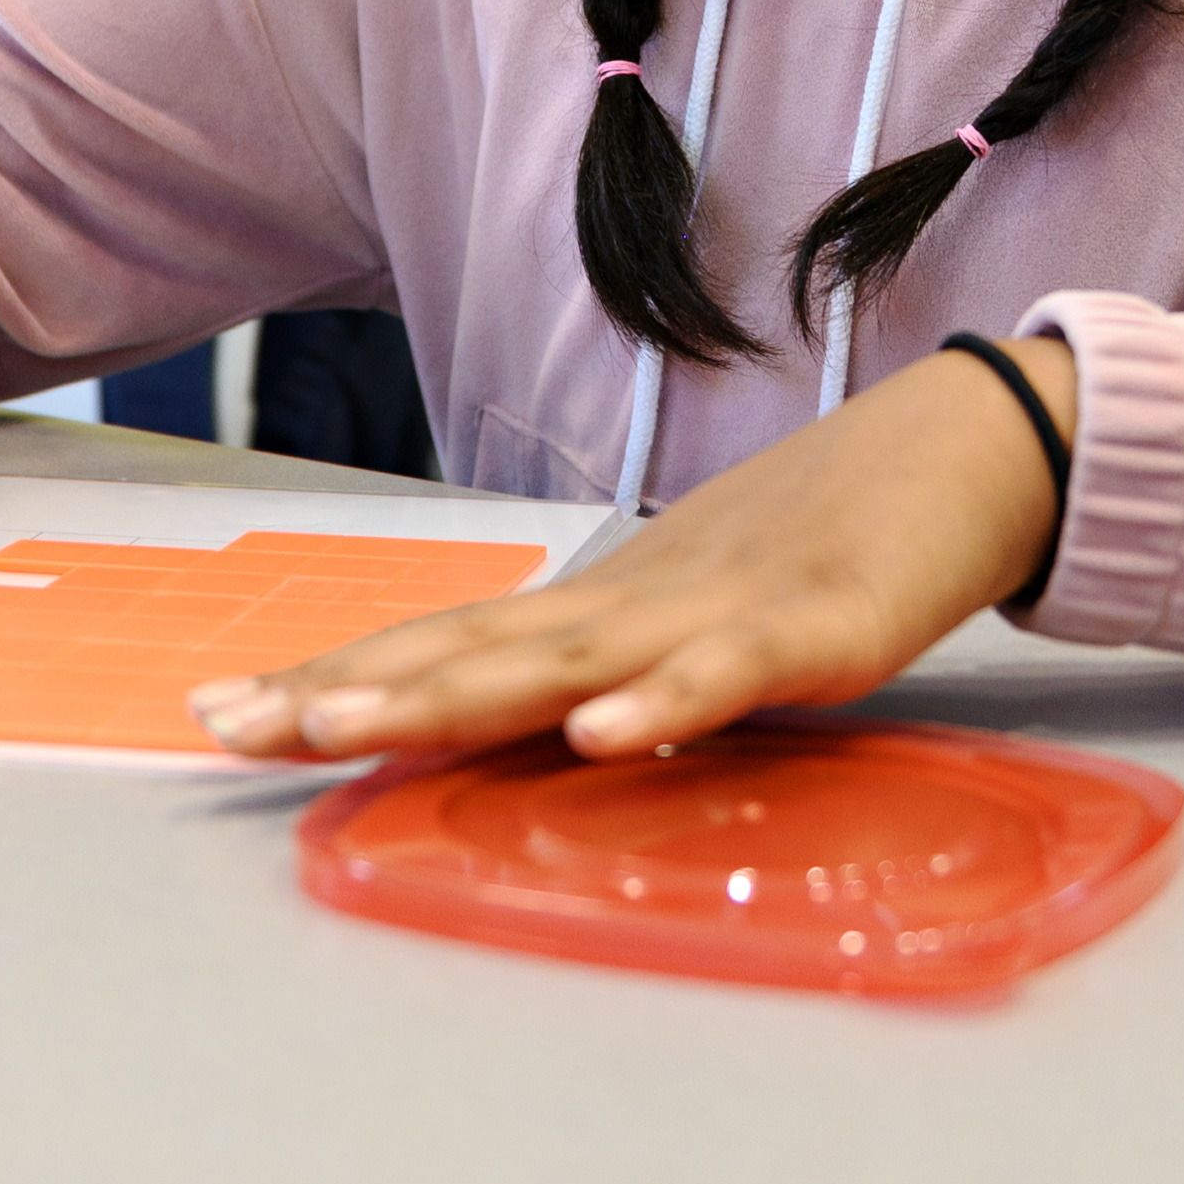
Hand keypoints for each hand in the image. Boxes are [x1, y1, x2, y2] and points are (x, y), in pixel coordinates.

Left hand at [188, 337, 1074, 764]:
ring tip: (342, 727)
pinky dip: (663, 706)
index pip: (444, 648)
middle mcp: (632, 602)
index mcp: (602, 608)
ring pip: (564, 660)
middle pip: (468, 651)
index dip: (334, 678)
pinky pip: (729, 673)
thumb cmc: (829, 541)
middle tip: (226, 723)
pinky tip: (600, 737)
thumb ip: (614, 673)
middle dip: (343, 689)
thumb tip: (521, 736)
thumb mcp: (699, 620)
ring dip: (448, 694)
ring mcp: (717, 610)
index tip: (217, 711)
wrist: (965, 446)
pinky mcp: (816, 626)